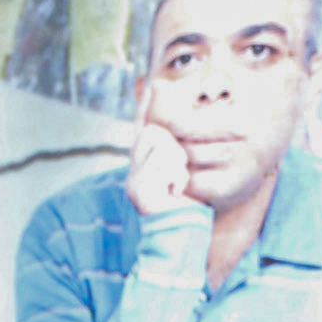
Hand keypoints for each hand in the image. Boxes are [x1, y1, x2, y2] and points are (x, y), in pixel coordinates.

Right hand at [126, 84, 197, 216]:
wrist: (183, 235)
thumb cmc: (188, 206)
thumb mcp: (183, 173)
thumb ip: (176, 152)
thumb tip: (173, 130)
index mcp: (143, 167)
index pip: (142, 128)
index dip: (145, 106)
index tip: (151, 85)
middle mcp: (133, 173)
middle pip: (152, 133)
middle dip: (172, 145)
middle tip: (179, 173)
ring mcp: (134, 182)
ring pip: (159, 144)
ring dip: (175, 160)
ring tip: (178, 183)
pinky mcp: (140, 191)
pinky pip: (162, 163)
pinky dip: (174, 174)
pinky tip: (175, 191)